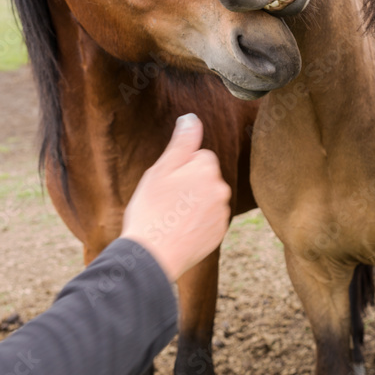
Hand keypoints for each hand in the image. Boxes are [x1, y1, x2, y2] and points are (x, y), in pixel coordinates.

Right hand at [120, 113, 230, 281]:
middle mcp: (222, 189)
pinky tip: (178, 230)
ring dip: (192, 203)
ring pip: (206, 198)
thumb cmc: (151, 210)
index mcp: (208, 168)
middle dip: (188, 184)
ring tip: (170, 217)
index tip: (166, 183)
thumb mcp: (160, 170)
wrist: (153, 256)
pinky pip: (208, 219)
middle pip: (204, 177)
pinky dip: (197, 222)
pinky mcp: (219, 233)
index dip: (179, 168)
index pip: (198, 156)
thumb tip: (192, 118)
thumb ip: (182, 142)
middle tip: (165, 200)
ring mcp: (222, 213)